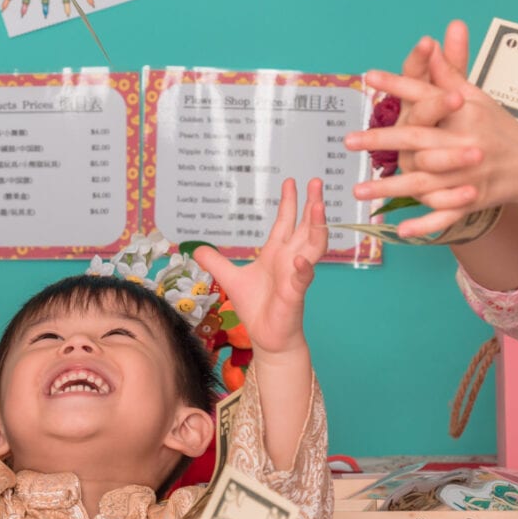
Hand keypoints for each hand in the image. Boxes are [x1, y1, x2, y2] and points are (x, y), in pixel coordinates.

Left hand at [191, 178, 325, 356]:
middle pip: (306, 226)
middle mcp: (290, 259)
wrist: (267, 337)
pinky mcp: (295, 294)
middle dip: (312, 204)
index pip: (286, 222)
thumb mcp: (231, 279)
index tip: (291, 181)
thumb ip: (216, 263)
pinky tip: (300, 260)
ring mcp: (295, 275)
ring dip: (317, 226)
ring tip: (319, 205)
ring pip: (313, 246)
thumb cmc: (256, 307)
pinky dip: (303, 268)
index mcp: (277, 253)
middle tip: (315, 181)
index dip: (289, 202)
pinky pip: (303, 278)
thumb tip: (197, 249)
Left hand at [346, 21, 517, 238]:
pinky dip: (425, 224)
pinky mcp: (471, 200)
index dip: (399, 85)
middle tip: (350, 140)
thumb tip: (433, 41)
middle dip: (383, 140)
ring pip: (424, 181)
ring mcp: (469, 174)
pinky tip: (399, 230)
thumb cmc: (497, 125)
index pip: (428, 95)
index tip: (369, 77)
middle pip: (419, 140)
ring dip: (390, 187)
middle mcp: (466, 143)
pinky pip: (446, 215)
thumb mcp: (476, 96)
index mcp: (466, 113)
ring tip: (357, 189)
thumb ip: (449, 73)